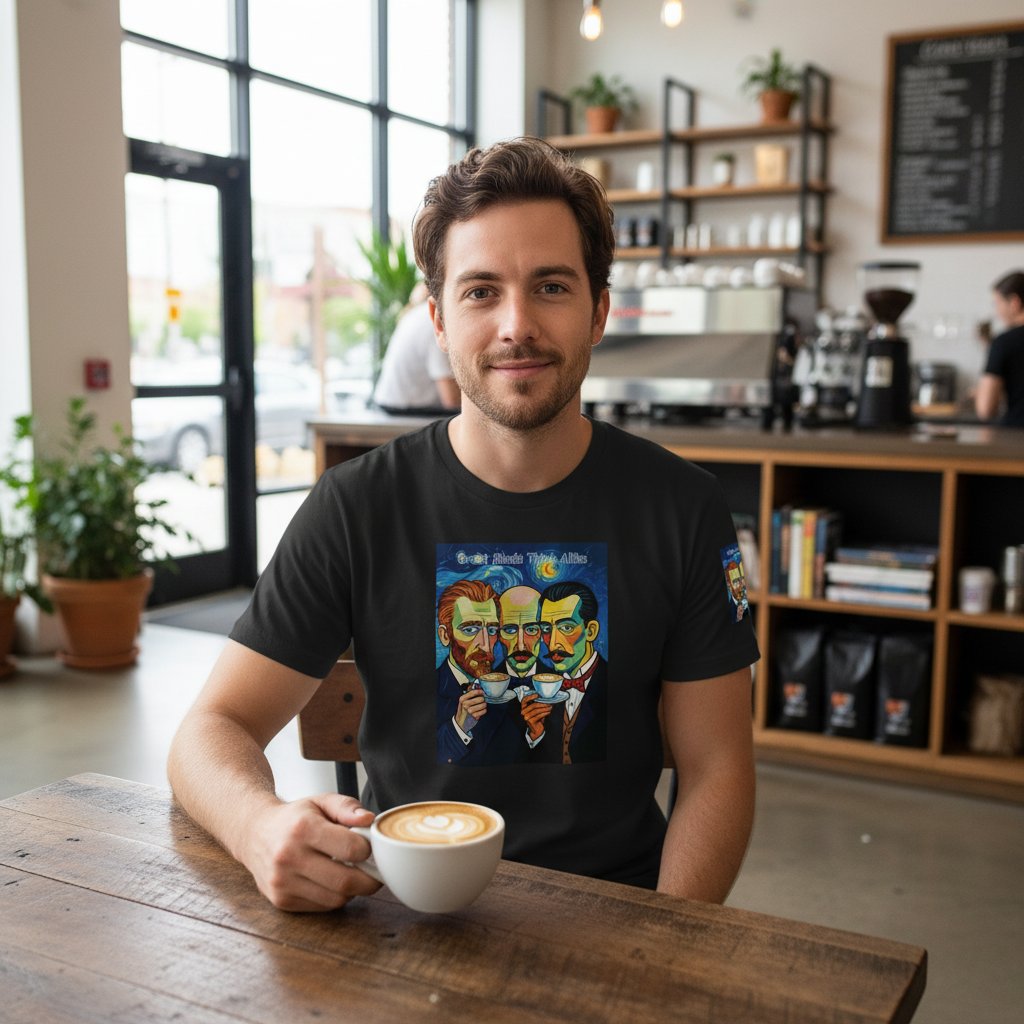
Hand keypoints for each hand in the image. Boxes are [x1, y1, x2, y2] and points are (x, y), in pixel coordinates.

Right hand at [238, 793, 382, 911]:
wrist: (254, 833)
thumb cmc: (293, 817)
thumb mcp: (321, 801)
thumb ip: (347, 807)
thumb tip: (369, 820)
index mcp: (303, 828)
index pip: (350, 849)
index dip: (368, 850)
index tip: (370, 847)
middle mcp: (289, 857)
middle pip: (345, 881)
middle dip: (369, 879)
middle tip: (376, 871)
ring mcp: (283, 882)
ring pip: (335, 899)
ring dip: (353, 890)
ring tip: (354, 874)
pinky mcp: (281, 900)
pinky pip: (321, 907)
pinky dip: (335, 897)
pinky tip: (333, 882)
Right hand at [455, 685, 486, 731]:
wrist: (461, 720)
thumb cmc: (464, 708)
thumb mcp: (463, 701)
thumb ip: (469, 694)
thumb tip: (479, 688)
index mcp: (462, 699)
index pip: (472, 693)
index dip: (479, 691)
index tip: (482, 692)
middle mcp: (465, 705)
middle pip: (480, 699)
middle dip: (483, 699)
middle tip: (482, 700)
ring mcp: (469, 711)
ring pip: (483, 705)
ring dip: (484, 705)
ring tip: (482, 705)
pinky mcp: (474, 716)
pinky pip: (483, 711)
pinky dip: (484, 710)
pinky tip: (482, 710)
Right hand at [520, 691, 552, 740]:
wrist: (537, 730)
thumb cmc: (537, 718)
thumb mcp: (537, 710)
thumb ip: (538, 704)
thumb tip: (544, 697)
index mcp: (524, 708)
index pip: (524, 700)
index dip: (530, 696)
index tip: (538, 694)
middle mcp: (523, 712)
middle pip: (533, 705)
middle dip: (542, 703)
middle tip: (549, 702)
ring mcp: (526, 717)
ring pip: (536, 710)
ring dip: (544, 708)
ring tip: (550, 707)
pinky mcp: (530, 721)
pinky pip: (539, 715)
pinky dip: (545, 713)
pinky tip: (549, 712)